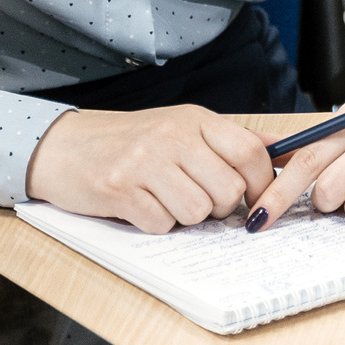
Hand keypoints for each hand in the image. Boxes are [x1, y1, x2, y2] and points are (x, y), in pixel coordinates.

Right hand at [25, 105, 275, 233]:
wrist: (65, 146)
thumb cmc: (131, 140)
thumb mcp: (182, 127)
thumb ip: (228, 140)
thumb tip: (278, 149)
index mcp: (196, 119)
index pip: (251, 153)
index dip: (261, 184)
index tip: (253, 198)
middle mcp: (173, 136)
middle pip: (228, 190)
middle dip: (220, 207)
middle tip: (199, 200)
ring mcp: (145, 161)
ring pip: (197, 212)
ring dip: (185, 217)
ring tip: (166, 199)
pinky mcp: (119, 189)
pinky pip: (160, 224)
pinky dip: (155, 223)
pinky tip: (141, 205)